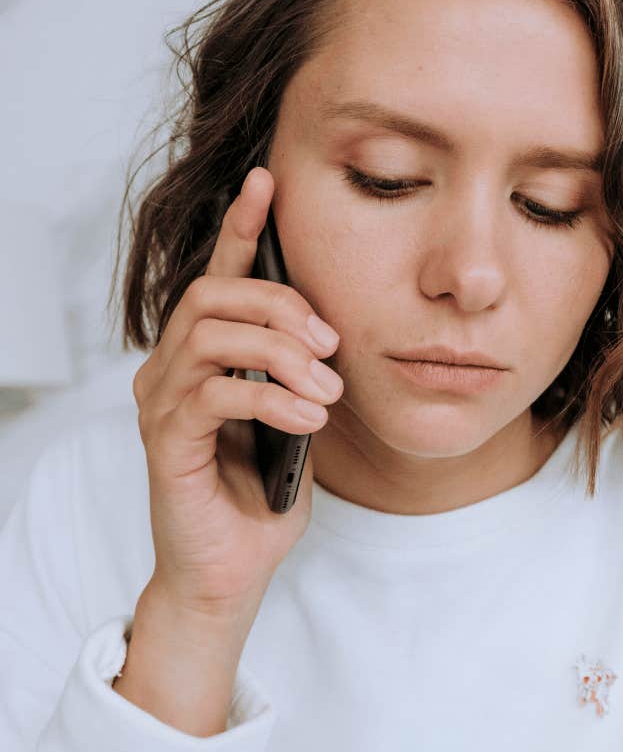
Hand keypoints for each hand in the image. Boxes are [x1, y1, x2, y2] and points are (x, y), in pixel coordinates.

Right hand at [131, 166, 342, 628]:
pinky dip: (271, 400)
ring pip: (212, 335)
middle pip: (214, 293)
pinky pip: (214, 394)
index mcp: (203, 355)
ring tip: (326, 392)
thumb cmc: (260, 495)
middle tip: (331, 344)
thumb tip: (327, 334)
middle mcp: (169, 368)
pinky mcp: (164, 441)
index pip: (219, 274)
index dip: (242, 225)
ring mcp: (161, 403)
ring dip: (281, 354)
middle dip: (281, 304)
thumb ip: (298, 373)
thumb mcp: (295, 419)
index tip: (267, 180)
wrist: (232, 571)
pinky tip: (309, 422)